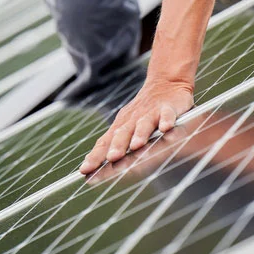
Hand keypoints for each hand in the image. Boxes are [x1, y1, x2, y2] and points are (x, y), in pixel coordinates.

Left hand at [79, 77, 193, 173]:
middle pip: (123, 134)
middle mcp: (132, 120)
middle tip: (112, 158)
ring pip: (144, 124)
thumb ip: (112, 144)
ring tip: (136, 145)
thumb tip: (89, 165)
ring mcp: (150, 113)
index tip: (85, 171)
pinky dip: (166, 120)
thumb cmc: (142, 111)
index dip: (95, 156)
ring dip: (140, 134)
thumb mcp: (125, 126)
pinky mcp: (168, 108)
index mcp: (120, 127)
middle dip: (117, 146)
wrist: (165, 82)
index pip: (104, 143)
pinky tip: (165, 128)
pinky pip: (167, 114)